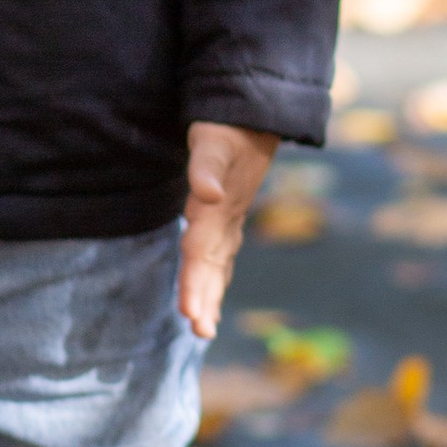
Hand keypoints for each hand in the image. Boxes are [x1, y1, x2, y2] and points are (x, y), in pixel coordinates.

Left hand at [178, 121, 276, 342]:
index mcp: (217, 208)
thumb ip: (207, 164)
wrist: (256, 112)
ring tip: (204, 329)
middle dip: (205, 300)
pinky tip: (209, 296)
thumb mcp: (215, 138)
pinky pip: (220, 254)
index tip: (190, 315)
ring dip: (210, 295)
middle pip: (212, 266)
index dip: (196, 283)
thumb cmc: (228, 124)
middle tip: (200, 333)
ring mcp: (229, 218)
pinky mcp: (228, 213)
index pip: (202, 252)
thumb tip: (207, 193)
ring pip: (218, 264)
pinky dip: (214, 278)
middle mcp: (224, 218)